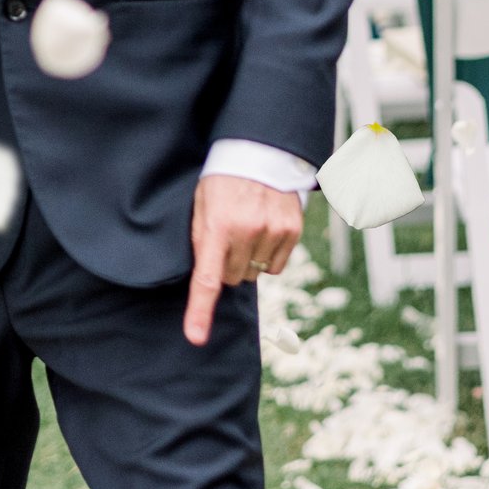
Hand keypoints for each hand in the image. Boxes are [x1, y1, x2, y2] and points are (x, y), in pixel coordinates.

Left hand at [184, 174, 302, 345]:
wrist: (259, 151)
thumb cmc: (221, 180)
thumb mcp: (200, 205)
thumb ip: (202, 241)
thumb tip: (206, 282)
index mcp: (217, 226)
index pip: (207, 278)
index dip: (200, 311)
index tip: (196, 337)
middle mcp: (247, 232)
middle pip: (234, 279)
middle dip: (228, 266)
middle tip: (227, 238)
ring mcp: (272, 232)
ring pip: (256, 273)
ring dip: (249, 260)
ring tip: (246, 228)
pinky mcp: (292, 231)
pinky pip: (276, 266)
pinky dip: (268, 256)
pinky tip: (263, 230)